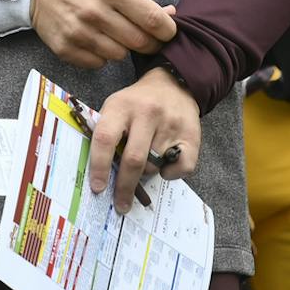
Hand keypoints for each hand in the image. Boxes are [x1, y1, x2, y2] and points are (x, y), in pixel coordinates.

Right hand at [31, 0, 176, 68]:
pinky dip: (101, 55)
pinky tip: (94, 40)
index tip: (168, 32)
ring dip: (123, 48)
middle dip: (150, 43)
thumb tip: (169, 15)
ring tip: (113, 33)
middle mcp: (95, 12)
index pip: (152, 19)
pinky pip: (98, 63)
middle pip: (139, 42)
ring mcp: (79, 32)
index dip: (167, 30)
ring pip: (120, 56)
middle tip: (146, 38)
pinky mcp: (65, 48)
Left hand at [86, 66, 199, 213]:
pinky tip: (165, 163)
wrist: (173, 84)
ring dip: (146, 173)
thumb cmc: (137, 104)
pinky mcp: (192, 135)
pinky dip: (170, 174)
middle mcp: (146, 113)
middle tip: (121, 205)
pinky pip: (180, 169)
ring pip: (155, 166)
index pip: (105, 138)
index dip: (99, 166)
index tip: (98, 188)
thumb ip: (108, 135)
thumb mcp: (116, 108)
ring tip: (145, 161)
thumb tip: (100, 177)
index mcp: (121, 106)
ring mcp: (171, 123)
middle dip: (125, 187)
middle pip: (134, 159)